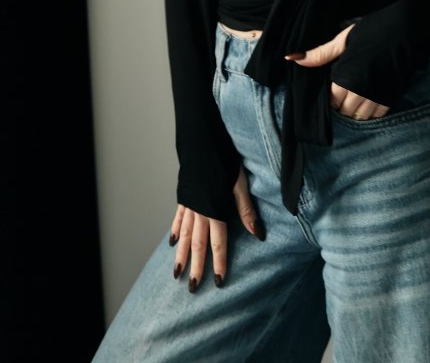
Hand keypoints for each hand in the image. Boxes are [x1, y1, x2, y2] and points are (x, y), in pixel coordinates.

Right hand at [169, 166, 264, 290]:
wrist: (202, 142)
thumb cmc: (224, 161)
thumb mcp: (240, 184)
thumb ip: (246, 210)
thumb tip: (258, 234)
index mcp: (215, 210)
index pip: (217, 243)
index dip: (219, 262)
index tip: (218, 282)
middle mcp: (199, 211)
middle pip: (197, 244)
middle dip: (195, 267)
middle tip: (192, 287)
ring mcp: (189, 205)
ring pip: (183, 235)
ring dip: (181, 255)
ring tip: (177, 273)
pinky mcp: (183, 196)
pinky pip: (177, 218)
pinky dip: (174, 231)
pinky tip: (172, 243)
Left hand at [285, 24, 389, 120]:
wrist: (407, 29)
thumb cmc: (373, 30)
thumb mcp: (344, 39)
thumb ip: (321, 54)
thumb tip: (292, 58)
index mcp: (346, 76)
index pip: (332, 100)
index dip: (331, 94)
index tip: (334, 85)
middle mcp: (361, 91)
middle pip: (344, 111)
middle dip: (341, 103)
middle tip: (344, 88)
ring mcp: (378, 95)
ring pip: (360, 116)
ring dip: (356, 109)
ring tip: (356, 94)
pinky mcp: (391, 96)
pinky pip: (377, 115)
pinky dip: (371, 111)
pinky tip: (370, 96)